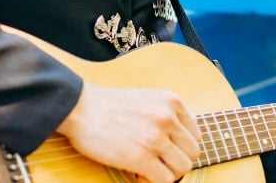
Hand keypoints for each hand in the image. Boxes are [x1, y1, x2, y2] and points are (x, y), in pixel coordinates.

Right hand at [56, 84, 200, 181]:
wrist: (80, 108)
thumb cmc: (108, 106)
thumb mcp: (147, 100)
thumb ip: (166, 114)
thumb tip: (177, 141)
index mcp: (172, 102)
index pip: (195, 134)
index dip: (180, 146)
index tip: (165, 151)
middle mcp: (169, 118)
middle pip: (193, 152)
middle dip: (176, 161)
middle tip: (158, 163)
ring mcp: (156, 138)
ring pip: (183, 167)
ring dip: (167, 173)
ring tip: (148, 169)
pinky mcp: (142, 157)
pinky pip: (165, 180)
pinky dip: (153, 182)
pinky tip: (139, 175)